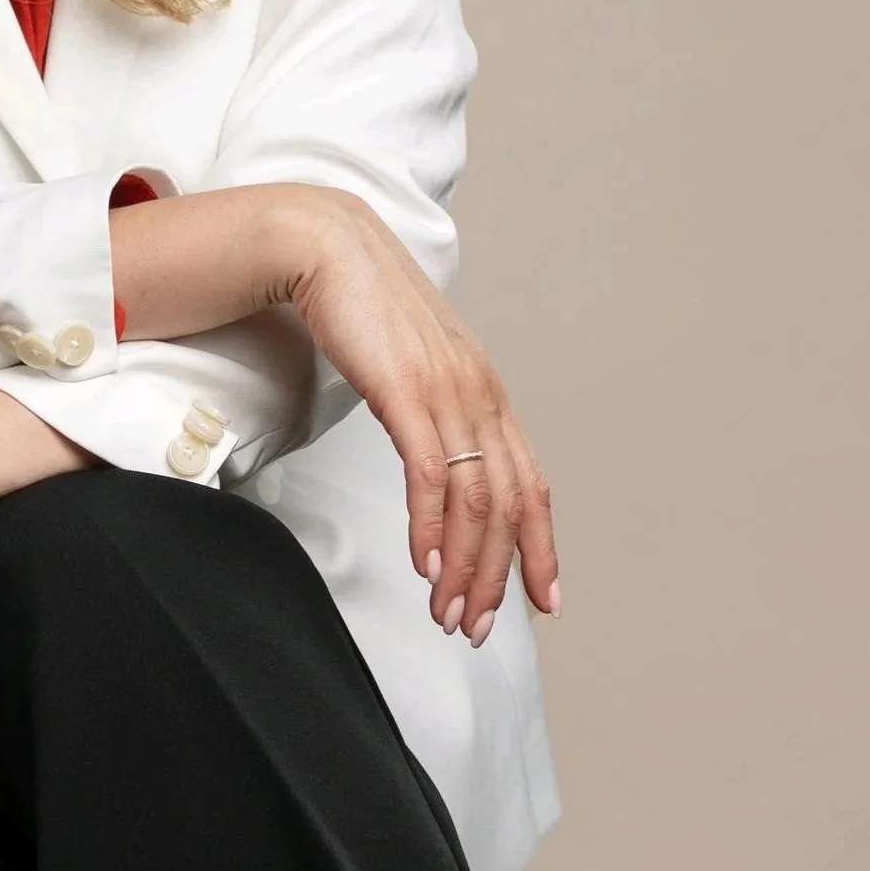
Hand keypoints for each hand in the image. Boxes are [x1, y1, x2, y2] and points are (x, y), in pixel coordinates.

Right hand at [279, 189, 557, 643]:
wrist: (325, 245)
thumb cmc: (363, 302)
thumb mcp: (413, 361)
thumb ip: (432, 405)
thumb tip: (434, 453)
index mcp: (485, 389)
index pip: (529, 482)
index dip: (541, 545)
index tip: (543, 598)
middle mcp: (478, 392)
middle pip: (509, 502)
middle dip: (499, 575)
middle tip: (479, 625)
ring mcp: (446, 390)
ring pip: (474, 499)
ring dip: (463, 565)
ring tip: (448, 611)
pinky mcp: (405, 388)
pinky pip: (430, 473)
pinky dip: (429, 526)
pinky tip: (423, 563)